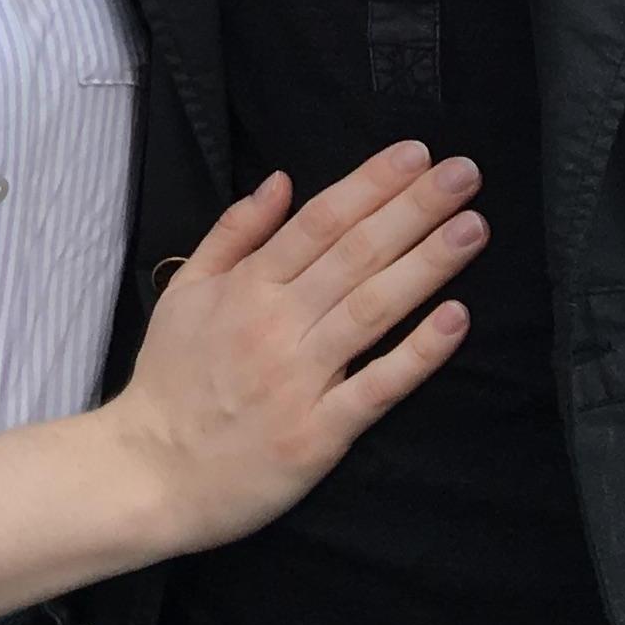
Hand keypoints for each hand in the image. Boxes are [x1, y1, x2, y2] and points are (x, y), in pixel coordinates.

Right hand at [115, 142, 483, 559]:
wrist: (151, 471)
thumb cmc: (171, 378)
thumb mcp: (185, 290)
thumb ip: (233, 233)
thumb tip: (280, 180)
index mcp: (246, 286)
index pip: (319, 220)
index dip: (371, 183)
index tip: (417, 153)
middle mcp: (277, 323)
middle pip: (356, 254)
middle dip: (414, 208)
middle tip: (465, 172)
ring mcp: (302, 378)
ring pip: (373, 309)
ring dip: (427, 264)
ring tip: (473, 228)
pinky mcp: (320, 432)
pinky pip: (377, 386)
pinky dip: (418, 353)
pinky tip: (456, 318)